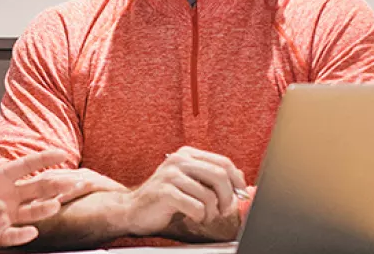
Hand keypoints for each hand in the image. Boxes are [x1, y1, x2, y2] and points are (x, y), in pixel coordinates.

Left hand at [0, 119, 77, 247]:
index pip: (27, 165)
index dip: (44, 158)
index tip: (62, 153)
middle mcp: (7, 196)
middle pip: (36, 188)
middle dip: (54, 185)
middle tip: (71, 181)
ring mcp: (3, 216)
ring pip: (30, 212)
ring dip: (43, 209)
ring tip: (54, 206)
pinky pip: (12, 236)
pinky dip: (22, 235)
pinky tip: (31, 232)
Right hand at [119, 147, 247, 241]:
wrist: (133, 210)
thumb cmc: (165, 199)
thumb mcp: (190, 183)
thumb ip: (211, 178)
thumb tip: (240, 180)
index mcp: (187, 154)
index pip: (223, 162)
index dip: (237, 180)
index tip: (240, 194)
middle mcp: (179, 160)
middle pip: (219, 175)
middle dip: (227, 197)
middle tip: (222, 210)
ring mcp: (170, 175)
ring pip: (208, 195)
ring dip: (211, 212)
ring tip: (204, 216)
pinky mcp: (164, 192)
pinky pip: (195, 206)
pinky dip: (200, 216)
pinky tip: (194, 217)